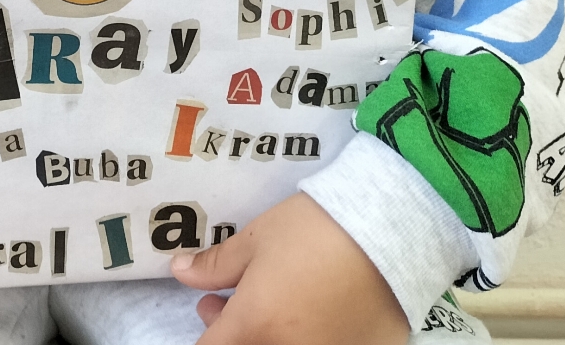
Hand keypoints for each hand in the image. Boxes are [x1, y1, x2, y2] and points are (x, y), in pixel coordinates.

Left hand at [171, 193, 409, 344]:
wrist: (384, 232)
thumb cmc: (312, 230)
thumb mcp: (256, 240)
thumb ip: (216, 265)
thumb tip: (179, 272)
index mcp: (255, 327)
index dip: (206, 333)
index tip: (207, 313)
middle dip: (230, 334)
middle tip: (226, 304)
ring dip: (265, 335)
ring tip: (268, 304)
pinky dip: (305, 335)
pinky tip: (308, 311)